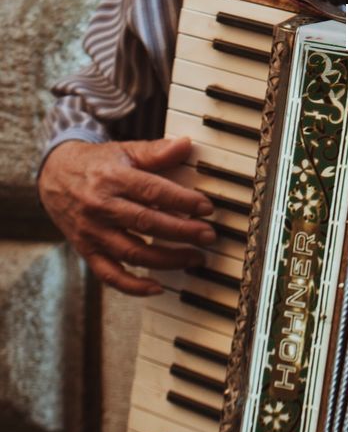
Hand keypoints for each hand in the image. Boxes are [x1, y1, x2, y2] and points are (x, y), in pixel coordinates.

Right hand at [39, 136, 215, 296]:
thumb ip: (155, 152)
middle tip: (209, 236)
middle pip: (146, 223)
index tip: (207, 208)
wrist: (53, 176)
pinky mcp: (86, 251)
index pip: (152, 191)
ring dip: (167, 259)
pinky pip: (110, 274)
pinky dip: (133, 286)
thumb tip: (186, 144)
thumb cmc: (96, 164)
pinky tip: (157, 287)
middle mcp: (101, 207)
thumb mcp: (124, 151)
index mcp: (112, 179)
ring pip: (132, 252)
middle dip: (182, 231)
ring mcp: (92, 232)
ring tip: (195, 258)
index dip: (182, 200)